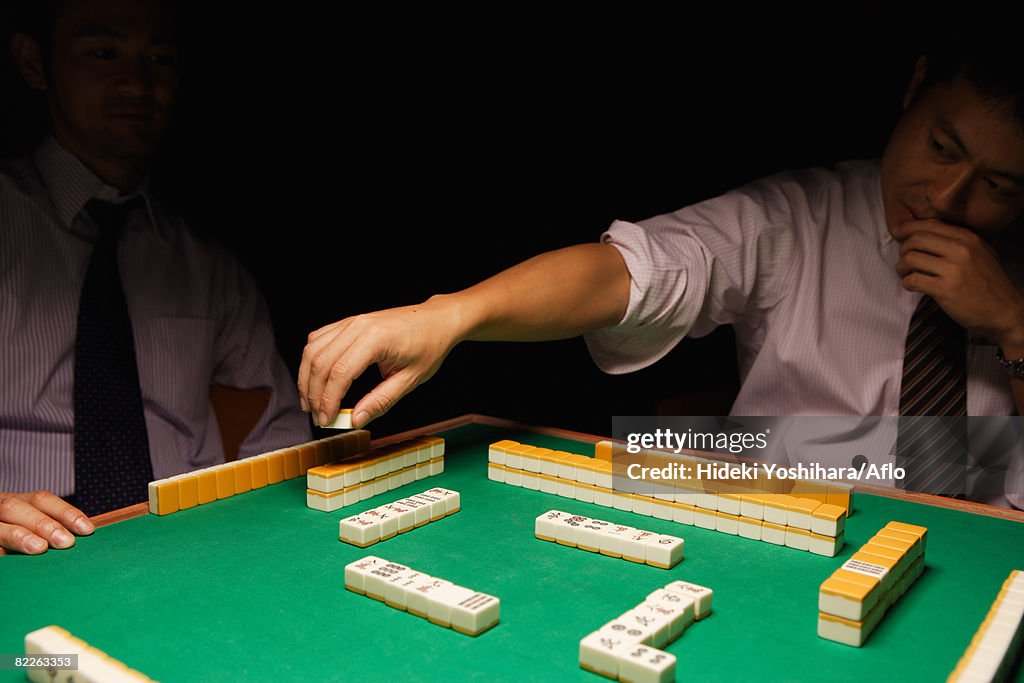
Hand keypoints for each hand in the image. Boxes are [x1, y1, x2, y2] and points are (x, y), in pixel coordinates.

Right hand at [0, 491, 93, 555]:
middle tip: (65, 542)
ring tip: (39, 548)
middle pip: (15, 507)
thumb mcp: (26, 525)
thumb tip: (81, 538)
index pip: (41, 499)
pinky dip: (1, 552)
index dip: (64, 511)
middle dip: (42, 523)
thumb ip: (47, 531)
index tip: (87, 529)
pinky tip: (9, 559)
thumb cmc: (11, 534)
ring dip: (18, 535)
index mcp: (13, 502)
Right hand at [298, 295, 463, 428]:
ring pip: (313, 350)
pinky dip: (312, 360)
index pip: (340, 373)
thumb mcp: (410, 380)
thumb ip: (381, 401)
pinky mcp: (348, 322)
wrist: (437, 320)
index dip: (328, 400)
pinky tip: (316, 378)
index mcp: (376, 339)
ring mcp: (351, 321)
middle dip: (314, 394)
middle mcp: (358, 326)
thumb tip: (356, 420)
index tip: (327, 420)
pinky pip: (318, 339)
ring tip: (312, 402)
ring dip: (307, 378)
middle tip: (318, 416)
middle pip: (320, 362)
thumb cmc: (429, 346)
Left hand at [893, 219, 1023, 350]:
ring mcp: (953, 270)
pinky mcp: (946, 290)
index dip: (908, 229)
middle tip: (905, 261)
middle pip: (915, 240)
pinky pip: (913, 280)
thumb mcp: (980, 252)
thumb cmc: (989, 283)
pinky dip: (907, 283)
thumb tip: (925, 229)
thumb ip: (957, 240)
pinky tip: (913, 286)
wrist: (1005, 311)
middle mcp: (961, 250)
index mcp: (968, 238)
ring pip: (910, 259)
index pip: (928, 225)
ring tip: (907, 274)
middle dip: (903, 250)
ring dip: (902, 268)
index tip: (898, 234)